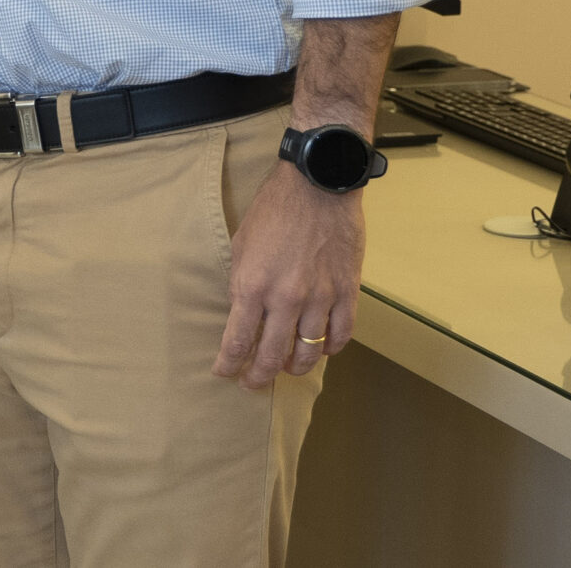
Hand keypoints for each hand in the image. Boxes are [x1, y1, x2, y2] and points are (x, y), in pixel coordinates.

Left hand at [214, 160, 364, 390]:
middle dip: (259, 376)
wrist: (317, 187)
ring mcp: (320, 298)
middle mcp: (285, 299)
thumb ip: (242, 283)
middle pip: (272, 356)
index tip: (223, 373)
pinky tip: (321, 350)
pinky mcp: (347, 293)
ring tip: (286, 369)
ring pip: (308, 352)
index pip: (237, 341)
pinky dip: (330, 349)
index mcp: (252, 285)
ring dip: (295, 367)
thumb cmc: (273, 210)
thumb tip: (243, 314)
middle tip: (252, 383)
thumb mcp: (242, 245)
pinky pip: (341, 335)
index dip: (229, 364)